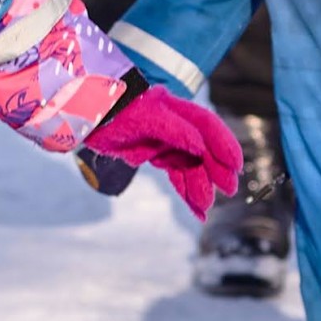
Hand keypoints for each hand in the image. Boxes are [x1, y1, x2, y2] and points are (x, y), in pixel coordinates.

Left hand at [82, 81, 242, 222]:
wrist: (84, 113)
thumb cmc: (112, 109)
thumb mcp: (142, 118)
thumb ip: (173, 130)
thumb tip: (200, 147)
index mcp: (175, 110)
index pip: (207, 125)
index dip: (223, 144)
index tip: (236, 166)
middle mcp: (175, 125)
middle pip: (202, 149)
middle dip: (215, 171)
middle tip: (228, 191)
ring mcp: (166, 141)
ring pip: (190, 167)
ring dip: (199, 187)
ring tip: (205, 208)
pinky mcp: (155, 154)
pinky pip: (177, 175)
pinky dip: (186, 192)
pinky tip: (197, 211)